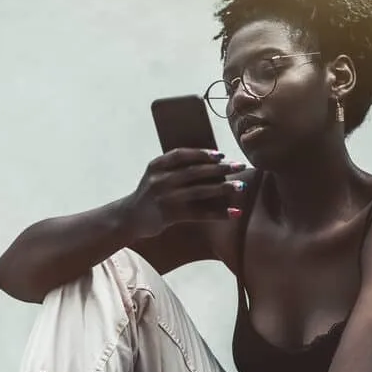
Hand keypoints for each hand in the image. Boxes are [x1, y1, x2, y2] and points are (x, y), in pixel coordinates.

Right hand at [124, 148, 246, 238]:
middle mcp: (160, 179)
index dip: (202, 153)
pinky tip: (234, 213)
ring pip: (199, 191)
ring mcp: (165, 198)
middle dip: (220, 168)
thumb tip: (211, 162)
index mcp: (157, 165)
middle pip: (195, 171)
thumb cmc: (150, 194)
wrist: (130, 217)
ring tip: (241, 186)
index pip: (182, 154)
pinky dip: (218, 213)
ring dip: (223, 188)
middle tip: (240, 166)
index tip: (221, 154)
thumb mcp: (156, 175)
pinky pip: (199, 213)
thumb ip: (175, 168)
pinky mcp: (170, 215)